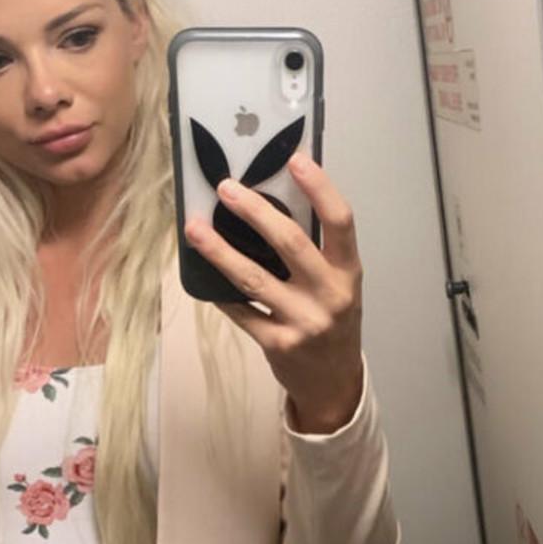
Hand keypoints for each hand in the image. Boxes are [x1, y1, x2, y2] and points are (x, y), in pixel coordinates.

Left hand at [184, 151, 363, 433]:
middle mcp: (330, 296)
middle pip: (291, 243)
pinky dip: (219, 291)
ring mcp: (303, 322)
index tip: (295, 160)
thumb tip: (271, 200)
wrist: (334, 383)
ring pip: (254, 279)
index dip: (320, 188)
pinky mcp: (277, 344)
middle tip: (225, 188)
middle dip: (255, 212)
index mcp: (349, 273)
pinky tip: (200, 272)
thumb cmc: (332, 320)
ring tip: (194, 228)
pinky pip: (241, 311)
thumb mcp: (338, 285)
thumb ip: (315, 252)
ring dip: (220, 251)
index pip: (340, 222)